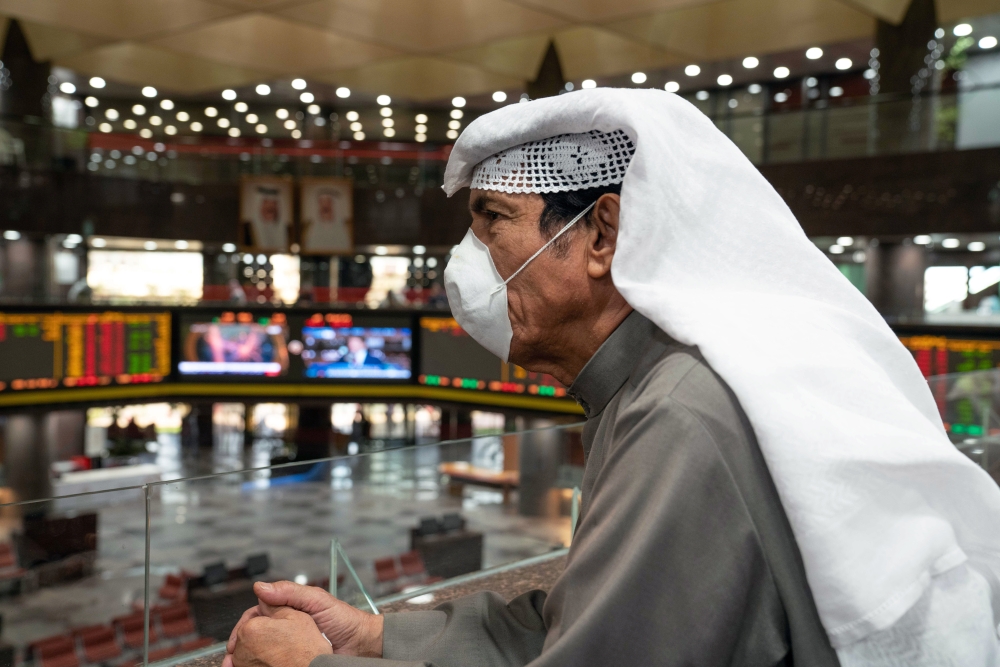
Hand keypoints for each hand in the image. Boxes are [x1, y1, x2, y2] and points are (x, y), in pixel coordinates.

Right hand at [225, 581, 383, 661]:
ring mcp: (290, 646)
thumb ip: (290, 592)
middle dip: (240, 646)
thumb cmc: (345, 620)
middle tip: (231, 658)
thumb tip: (260, 588)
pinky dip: (262, 666)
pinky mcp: (294, 660)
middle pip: (255, 636)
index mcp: (288, 610)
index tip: (235, 640)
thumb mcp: (317, 600)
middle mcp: (287, 628)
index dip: (244, 627)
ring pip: (262, 653)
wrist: (363, 645)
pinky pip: (274, 663)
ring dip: (247, 660)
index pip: (258, 616)